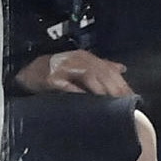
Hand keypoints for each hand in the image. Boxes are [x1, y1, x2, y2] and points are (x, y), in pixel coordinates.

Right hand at [16, 50, 131, 96]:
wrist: (28, 72)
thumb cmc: (55, 71)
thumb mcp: (79, 65)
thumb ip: (100, 66)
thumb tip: (122, 69)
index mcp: (86, 57)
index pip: (109, 70)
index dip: (121, 83)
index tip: (132, 97)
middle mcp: (77, 59)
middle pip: (102, 73)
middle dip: (115, 88)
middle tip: (125, 103)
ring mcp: (64, 68)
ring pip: (89, 77)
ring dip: (101, 90)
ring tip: (111, 103)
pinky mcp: (51, 78)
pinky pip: (68, 86)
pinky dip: (79, 93)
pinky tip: (87, 101)